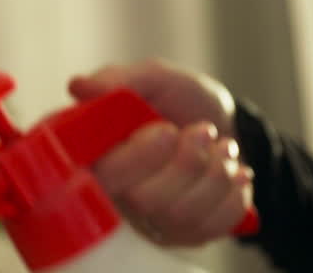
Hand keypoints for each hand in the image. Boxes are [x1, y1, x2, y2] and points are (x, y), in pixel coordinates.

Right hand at [68, 59, 253, 246]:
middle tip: (206, 130)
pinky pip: (211, 227)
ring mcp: (148, 219)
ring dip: (215, 174)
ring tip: (224, 146)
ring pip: (180, 215)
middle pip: (143, 199)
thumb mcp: (155, 78)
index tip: (167, 130)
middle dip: (187, 162)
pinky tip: (234, 171)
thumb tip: (78, 87)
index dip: (137, 157)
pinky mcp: (181, 234)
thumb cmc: (180, 99)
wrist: (223, 124)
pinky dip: (234, 194)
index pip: (101, 174)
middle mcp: (113, 192)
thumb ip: (120, 81)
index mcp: (95, 152)